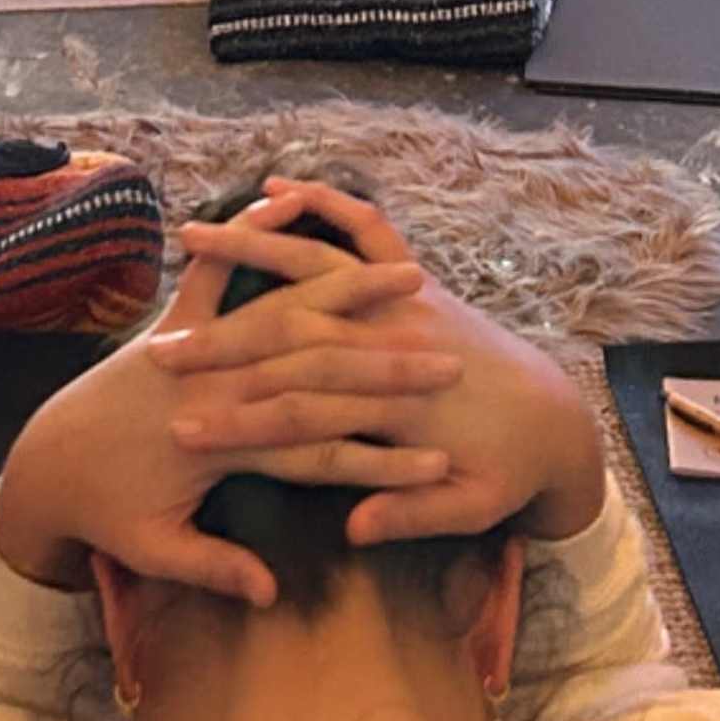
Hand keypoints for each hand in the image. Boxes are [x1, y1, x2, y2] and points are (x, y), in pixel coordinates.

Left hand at [0, 195, 468, 604]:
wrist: (46, 460)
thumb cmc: (104, 510)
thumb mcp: (152, 550)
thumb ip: (213, 567)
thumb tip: (268, 591)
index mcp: (221, 446)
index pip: (321, 454)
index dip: (385, 464)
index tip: (444, 465)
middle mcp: (213, 386)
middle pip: (321, 370)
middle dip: (392, 368)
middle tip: (454, 361)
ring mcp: (192, 344)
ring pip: (282, 308)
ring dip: (348, 290)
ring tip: (409, 276)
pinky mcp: (172, 319)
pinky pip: (214, 271)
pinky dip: (252, 242)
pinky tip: (293, 212)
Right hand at [156, 181, 599, 548]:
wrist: (559, 422)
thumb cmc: (511, 470)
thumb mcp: (474, 507)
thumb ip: (412, 514)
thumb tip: (355, 528)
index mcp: (401, 404)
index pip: (303, 412)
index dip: (240, 418)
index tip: (178, 427)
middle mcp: (395, 340)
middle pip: (295, 327)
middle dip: (224, 330)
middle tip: (160, 345)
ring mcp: (408, 301)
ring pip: (321, 263)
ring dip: (259, 246)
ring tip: (193, 233)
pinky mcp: (418, 282)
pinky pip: (369, 229)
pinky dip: (328, 207)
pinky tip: (278, 192)